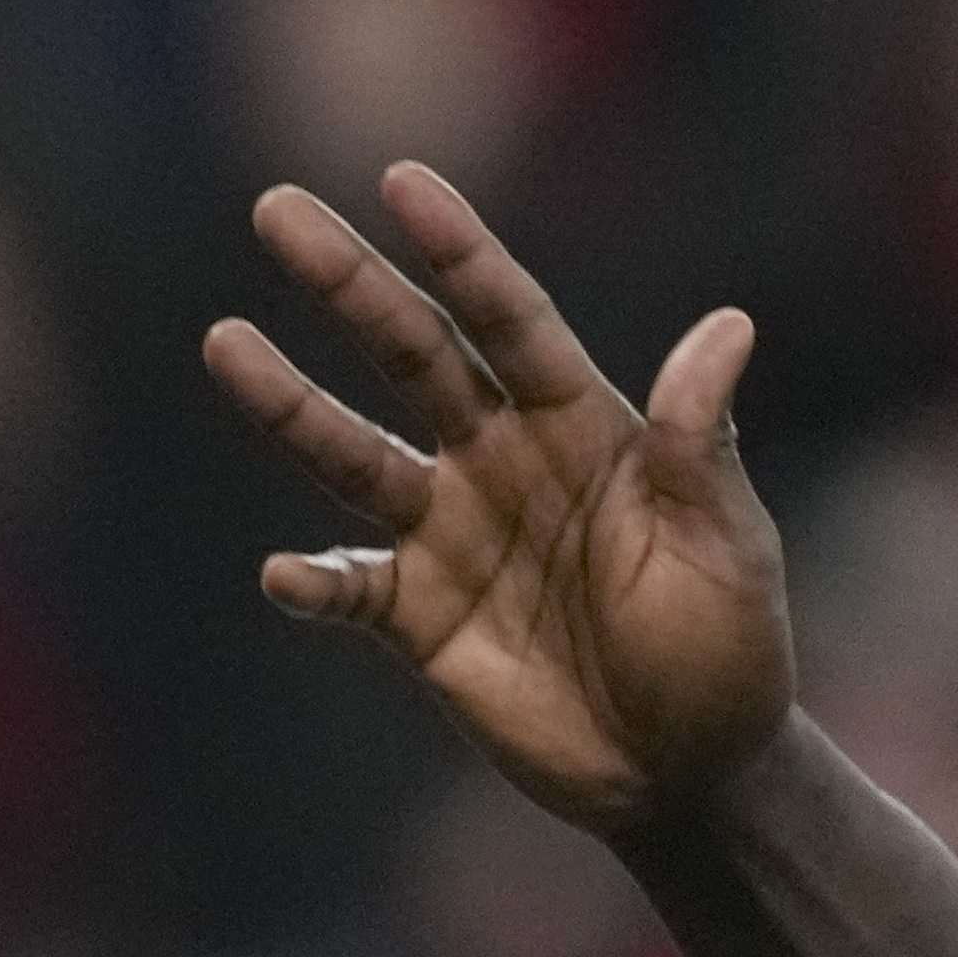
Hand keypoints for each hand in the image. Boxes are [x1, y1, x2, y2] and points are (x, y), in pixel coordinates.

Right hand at [210, 163, 789, 840]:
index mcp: (582, 428)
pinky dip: (317, 582)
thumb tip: (731, 325)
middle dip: (349, 285)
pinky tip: (286, 573)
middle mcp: (501, 461)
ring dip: (290, 406)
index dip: (460, 256)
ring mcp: (451, 534)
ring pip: (354, 455)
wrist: (690, 773)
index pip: (511, 323)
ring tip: (226, 343)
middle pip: (413, 356)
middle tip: (277, 210)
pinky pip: (352, 589)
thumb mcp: (727, 544)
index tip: (402, 184)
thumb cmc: (725, 649)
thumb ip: (700, 442)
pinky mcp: (420, 617)